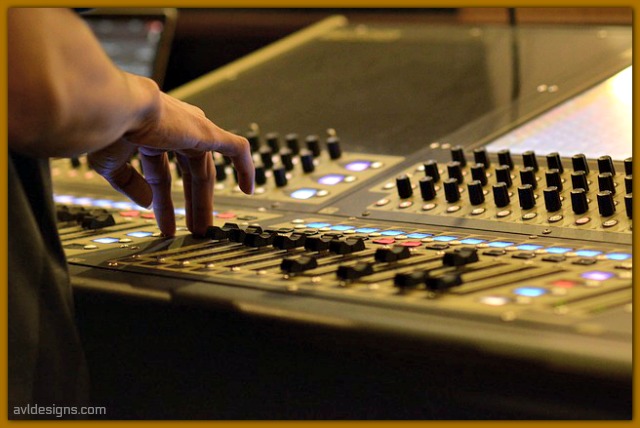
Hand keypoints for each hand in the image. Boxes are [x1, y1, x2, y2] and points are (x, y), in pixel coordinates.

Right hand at [88, 90, 253, 236]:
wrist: (116, 108)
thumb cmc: (106, 128)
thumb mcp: (111, 163)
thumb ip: (130, 183)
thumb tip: (147, 202)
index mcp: (150, 134)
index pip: (161, 173)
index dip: (163, 201)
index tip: (165, 224)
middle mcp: (173, 130)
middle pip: (190, 174)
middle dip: (192, 203)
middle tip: (194, 228)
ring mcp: (192, 130)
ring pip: (206, 171)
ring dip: (205, 201)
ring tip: (204, 228)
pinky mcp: (208, 131)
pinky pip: (236, 150)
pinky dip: (245, 168)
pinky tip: (248, 189)